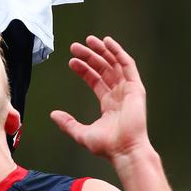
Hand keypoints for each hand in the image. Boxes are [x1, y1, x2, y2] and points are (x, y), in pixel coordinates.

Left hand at [50, 35, 150, 160]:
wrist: (125, 150)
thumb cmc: (108, 146)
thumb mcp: (82, 133)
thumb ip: (68, 123)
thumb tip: (54, 115)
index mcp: (109, 104)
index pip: (95, 80)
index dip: (83, 69)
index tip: (72, 61)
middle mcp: (119, 95)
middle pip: (103, 69)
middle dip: (90, 56)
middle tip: (76, 47)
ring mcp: (128, 90)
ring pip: (114, 64)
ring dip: (103, 50)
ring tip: (89, 40)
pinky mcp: (136, 88)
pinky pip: (128, 65)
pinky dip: (119, 52)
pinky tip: (109, 42)